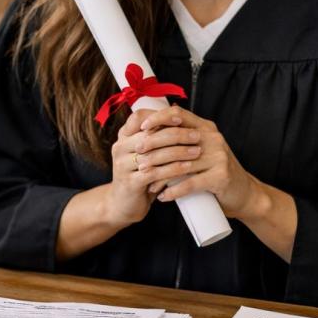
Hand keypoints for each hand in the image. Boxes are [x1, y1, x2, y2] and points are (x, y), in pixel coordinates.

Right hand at [106, 107, 197, 225]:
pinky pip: (155, 173)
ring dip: (179, 151)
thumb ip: (155, 136)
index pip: (139, 117)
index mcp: (123, 136)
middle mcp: (120, 147)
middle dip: (177, 134)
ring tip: (197, 151)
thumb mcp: (145, 153)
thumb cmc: (140, 174)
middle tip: (197, 136)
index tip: (181, 118)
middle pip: (150, 134)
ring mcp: (122, 165)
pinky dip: (173, 169)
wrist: (123, 204)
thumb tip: (179, 114)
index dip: (160, 116)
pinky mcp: (130, 182)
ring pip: (154, 153)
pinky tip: (187, 167)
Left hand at [134, 105, 263, 219]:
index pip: (178, 114)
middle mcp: (213, 139)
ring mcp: (219, 157)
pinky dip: (174, 192)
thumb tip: (149, 131)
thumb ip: (183, 140)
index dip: (158, 118)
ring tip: (147, 183)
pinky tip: (163, 197)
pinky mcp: (221, 177)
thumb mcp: (202, 150)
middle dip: (153, 148)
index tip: (141, 127)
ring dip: (160, 175)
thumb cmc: (215, 172)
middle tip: (137, 159)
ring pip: (180, 164)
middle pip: (176, 137)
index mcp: (206, 128)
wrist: (243, 193)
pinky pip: (191, 183)